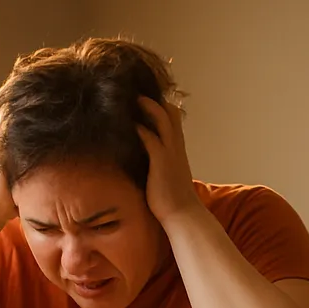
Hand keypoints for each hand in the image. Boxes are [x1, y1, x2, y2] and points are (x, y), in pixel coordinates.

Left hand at [136, 96, 203, 226]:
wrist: (183, 214)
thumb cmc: (172, 199)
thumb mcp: (167, 175)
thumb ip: (159, 163)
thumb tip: (146, 161)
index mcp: (178, 149)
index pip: (174, 119)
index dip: (162, 107)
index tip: (146, 100)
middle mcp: (176, 146)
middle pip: (170, 112)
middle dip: (154, 100)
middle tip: (136, 92)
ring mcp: (170, 151)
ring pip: (161, 118)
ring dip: (146, 106)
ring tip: (131, 98)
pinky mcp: (160, 160)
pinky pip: (149, 137)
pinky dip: (138, 127)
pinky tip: (126, 122)